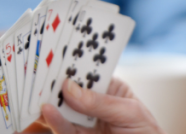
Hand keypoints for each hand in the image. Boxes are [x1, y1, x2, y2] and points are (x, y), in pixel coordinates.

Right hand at [41, 78, 165, 133]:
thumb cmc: (146, 132)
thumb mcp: (129, 112)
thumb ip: (100, 102)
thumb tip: (69, 87)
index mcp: (108, 88)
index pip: (87, 73)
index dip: (71, 66)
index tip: (54, 59)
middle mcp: (92, 104)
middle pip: (69, 92)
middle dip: (54, 85)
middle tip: (38, 79)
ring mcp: (84, 123)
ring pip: (61, 111)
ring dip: (48, 105)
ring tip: (39, 100)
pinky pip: (63, 130)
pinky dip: (54, 122)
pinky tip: (47, 115)